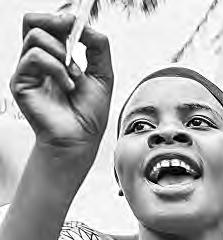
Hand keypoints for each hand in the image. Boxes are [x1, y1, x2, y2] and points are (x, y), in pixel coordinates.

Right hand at [11, 14, 112, 164]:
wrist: (81, 139)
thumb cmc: (89, 113)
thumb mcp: (103, 75)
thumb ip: (97, 47)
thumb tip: (84, 25)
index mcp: (56, 56)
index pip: (49, 25)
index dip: (61, 18)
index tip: (77, 22)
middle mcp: (39, 61)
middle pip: (32, 22)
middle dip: (54, 21)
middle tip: (71, 30)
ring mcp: (28, 70)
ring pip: (35, 37)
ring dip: (60, 52)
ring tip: (74, 75)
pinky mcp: (21, 81)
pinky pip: (34, 57)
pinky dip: (56, 68)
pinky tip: (67, 86)